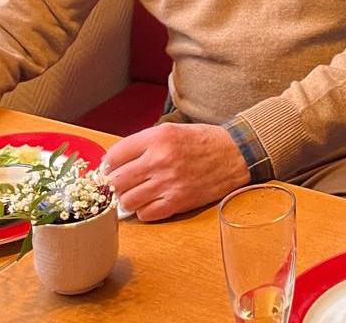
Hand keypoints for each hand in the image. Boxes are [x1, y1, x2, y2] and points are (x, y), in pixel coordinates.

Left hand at [102, 123, 250, 221]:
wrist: (236, 153)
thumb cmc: (203, 141)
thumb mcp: (171, 130)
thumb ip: (144, 144)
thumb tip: (115, 163)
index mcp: (157, 138)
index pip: (113, 156)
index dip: (109, 165)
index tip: (113, 169)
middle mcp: (160, 160)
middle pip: (115, 181)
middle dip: (116, 184)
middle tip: (123, 183)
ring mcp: (168, 183)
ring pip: (127, 201)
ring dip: (129, 199)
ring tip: (139, 193)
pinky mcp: (179, 201)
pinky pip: (145, 214)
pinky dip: (145, 211)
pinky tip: (153, 201)